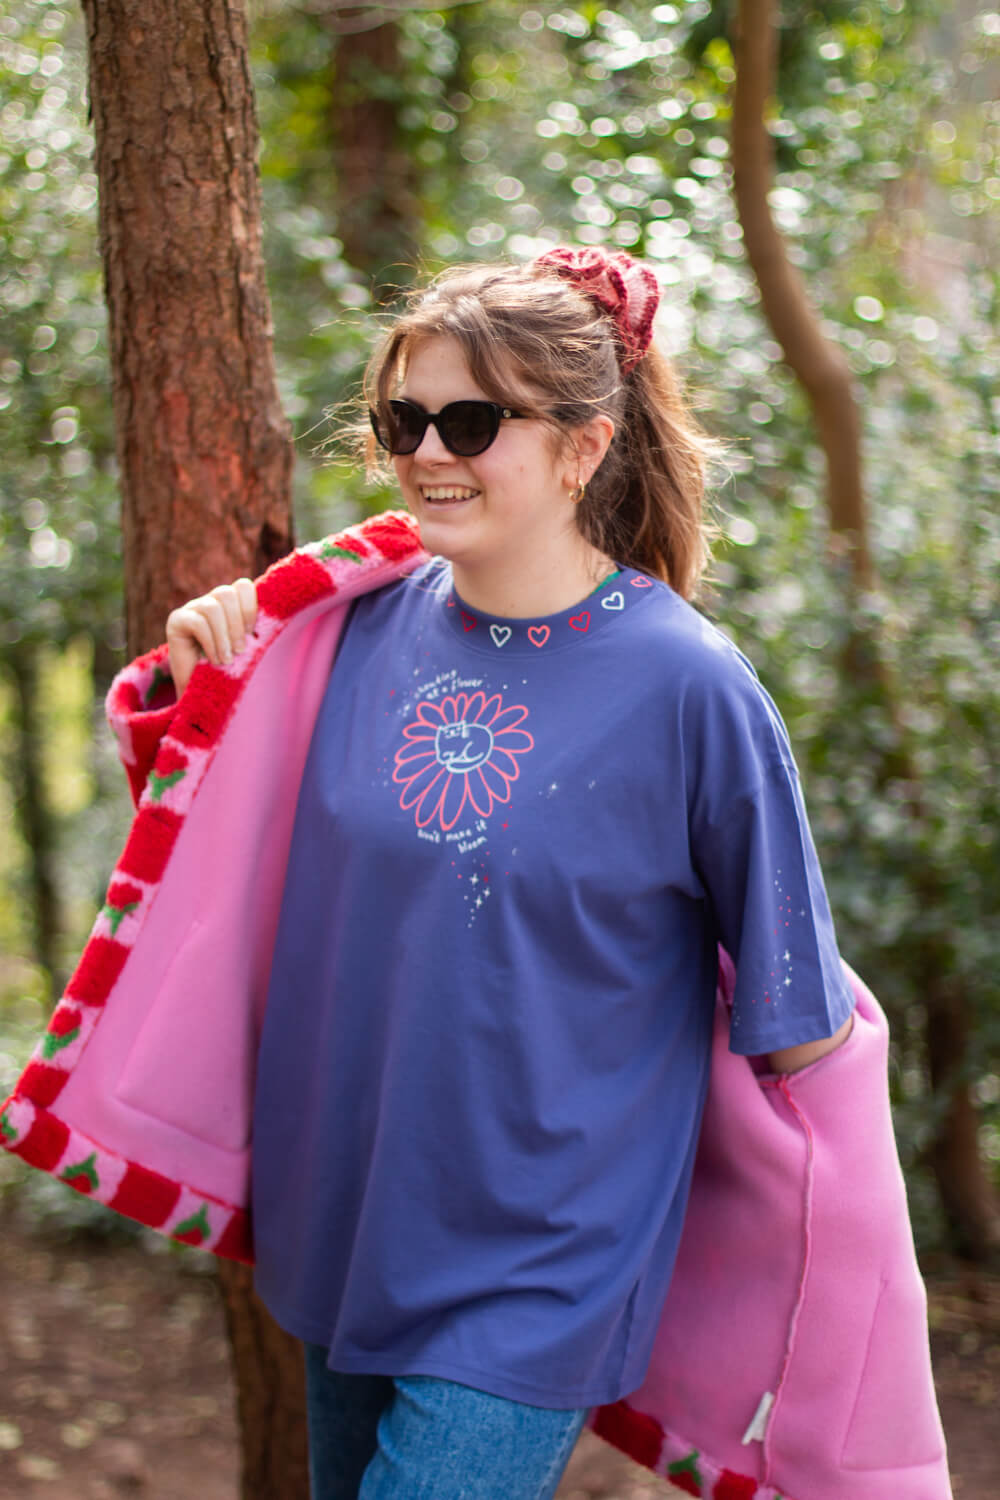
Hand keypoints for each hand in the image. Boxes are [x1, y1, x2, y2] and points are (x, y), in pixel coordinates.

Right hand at [166, 579, 257, 696]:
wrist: (202, 692)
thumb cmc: (230, 669)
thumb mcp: (247, 646)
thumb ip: (256, 629)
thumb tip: (274, 618)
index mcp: (230, 604)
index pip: (242, 586)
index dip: (250, 607)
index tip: (253, 633)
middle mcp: (210, 601)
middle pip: (226, 593)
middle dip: (237, 624)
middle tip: (240, 650)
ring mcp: (191, 608)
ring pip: (212, 607)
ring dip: (223, 636)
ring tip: (227, 659)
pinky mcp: (176, 620)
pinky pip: (197, 622)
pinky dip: (210, 643)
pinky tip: (214, 660)